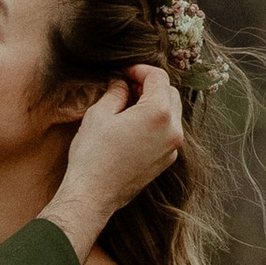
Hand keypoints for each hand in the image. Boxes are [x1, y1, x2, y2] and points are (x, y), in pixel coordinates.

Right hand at [53, 65, 184, 243]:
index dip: (140, 69)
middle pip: (170, 93)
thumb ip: (116, 92)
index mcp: (158, 113)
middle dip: (150, 85)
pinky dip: (156, 122)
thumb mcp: (100, 114)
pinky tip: (133, 126)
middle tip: (127, 86)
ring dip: (155, 103)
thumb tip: (122, 82)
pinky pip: (167, 132)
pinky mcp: (166, 161)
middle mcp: (172, 130)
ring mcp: (172, 148)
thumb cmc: (93, 155)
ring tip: (129, 105)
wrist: (93, 195)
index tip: (124, 72)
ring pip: (172, 113)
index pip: (158, 77)